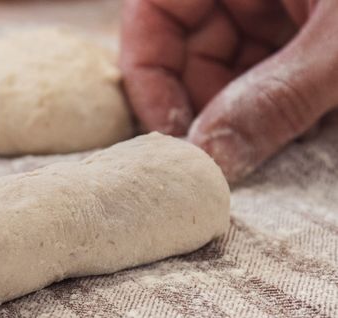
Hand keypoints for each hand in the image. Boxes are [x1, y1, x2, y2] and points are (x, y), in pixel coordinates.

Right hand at [119, 0, 337, 182]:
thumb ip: (277, 95)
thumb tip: (212, 158)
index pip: (152, 10)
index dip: (147, 71)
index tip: (169, 134)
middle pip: (189, 48)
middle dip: (206, 106)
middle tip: (228, 156)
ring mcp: (286, 6)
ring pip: (233, 68)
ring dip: (249, 114)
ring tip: (286, 143)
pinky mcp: (313, 31)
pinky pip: (276, 73)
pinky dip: (284, 106)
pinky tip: (312, 128)